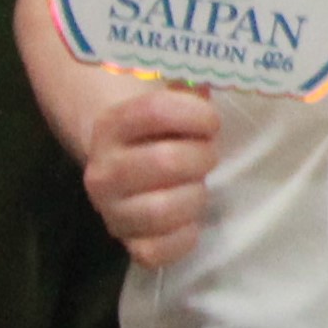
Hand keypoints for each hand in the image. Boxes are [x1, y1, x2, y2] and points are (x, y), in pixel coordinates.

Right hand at [83, 85, 220, 266]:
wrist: (123, 163)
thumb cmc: (160, 130)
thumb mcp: (166, 98)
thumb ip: (188, 86)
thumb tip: (224, 74)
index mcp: (113, 126)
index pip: (157, 111)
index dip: (197, 114)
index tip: (210, 121)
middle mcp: (104, 170)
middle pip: (166, 162)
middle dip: (202, 157)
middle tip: (207, 155)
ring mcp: (112, 211)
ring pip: (162, 210)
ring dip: (194, 197)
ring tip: (197, 186)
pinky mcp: (127, 244)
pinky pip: (156, 253)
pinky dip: (183, 238)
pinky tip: (190, 221)